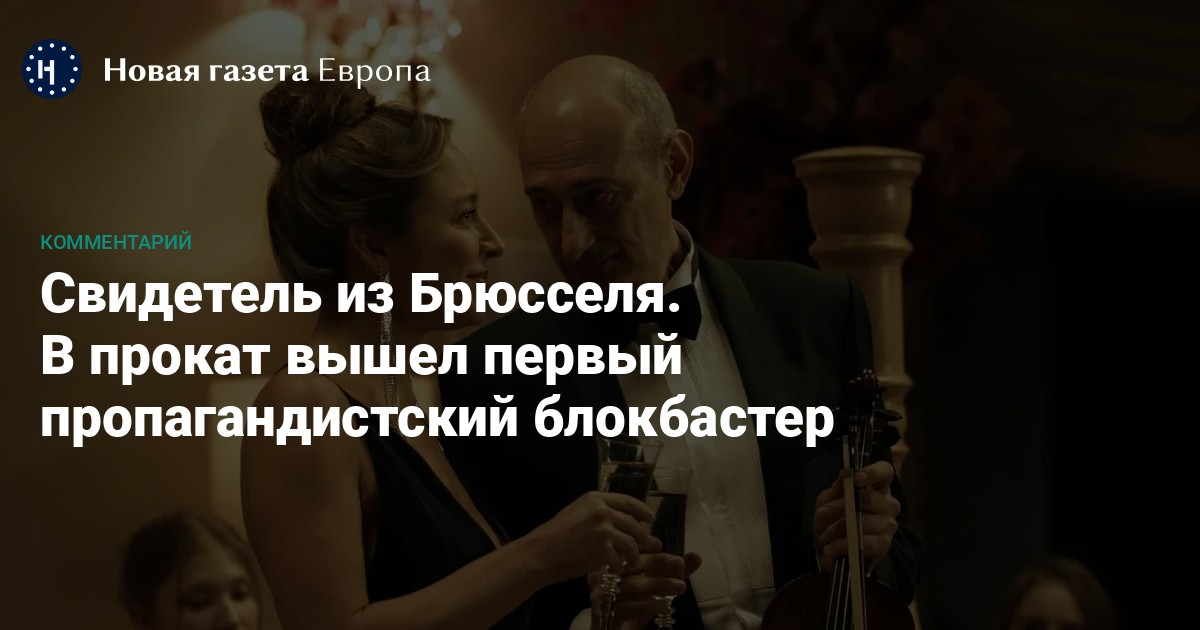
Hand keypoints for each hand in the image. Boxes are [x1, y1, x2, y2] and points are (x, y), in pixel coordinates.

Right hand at [523, 491, 656, 584]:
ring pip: (631, 543)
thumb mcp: (577, 512)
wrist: (541, 552)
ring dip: (633, 555)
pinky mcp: (603, 550)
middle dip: (642, 537)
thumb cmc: (556, 534)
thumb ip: (600, 513)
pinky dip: (618, 566)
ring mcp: (604, 531)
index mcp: (596, 499)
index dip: (643, 511)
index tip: (651, 518)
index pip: (628, 502)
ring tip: (631, 561)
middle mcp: (602, 511)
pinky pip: (619, 560)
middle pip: (634, 524)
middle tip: (643, 545)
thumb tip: (624, 521)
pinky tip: (613, 569)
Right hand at [587, 552, 701, 629]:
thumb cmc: (636, 609)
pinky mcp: (607, 616)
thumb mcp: (658, 590)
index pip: (628, 550)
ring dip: (659, 584)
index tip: (661, 545)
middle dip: (657, 562)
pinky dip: (649, 605)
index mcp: (614, 567)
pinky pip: (627, 607)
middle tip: (679, 566)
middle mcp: (604, 579)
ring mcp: (603, 597)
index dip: (645, 545)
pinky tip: (665, 606)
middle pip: (630, 564)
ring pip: (631, 584)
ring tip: (680, 587)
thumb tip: (696, 556)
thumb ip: (674, 574)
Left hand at [813, 460, 900, 573]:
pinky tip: (830, 548)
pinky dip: (842, 545)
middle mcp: (888, 504)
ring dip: (837, 529)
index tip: (856, 479)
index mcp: (877, 487)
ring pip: (863, 522)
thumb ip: (837, 489)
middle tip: (821, 514)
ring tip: (824, 536)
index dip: (873, 472)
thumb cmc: (834, 520)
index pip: (885, 471)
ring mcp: (889, 524)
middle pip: (869, 498)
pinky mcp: (884, 544)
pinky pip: (863, 542)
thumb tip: (844, 475)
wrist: (835, 551)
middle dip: (840, 506)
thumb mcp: (829, 501)